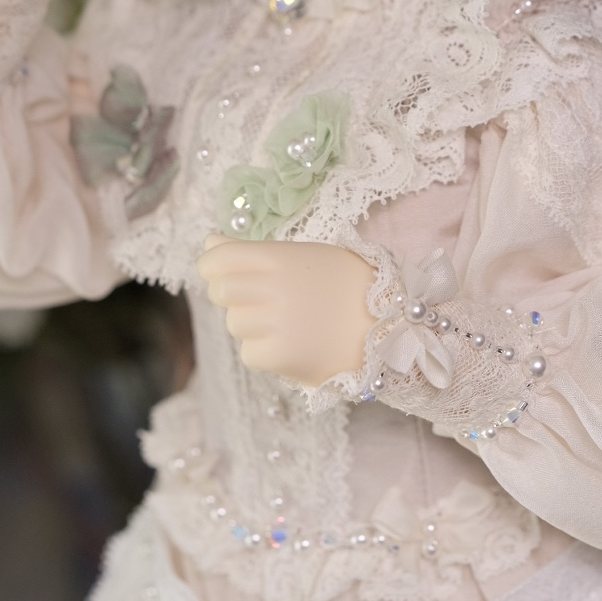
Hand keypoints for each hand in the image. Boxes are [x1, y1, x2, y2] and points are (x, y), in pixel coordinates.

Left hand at [197, 236, 375, 386]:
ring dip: (252, 325)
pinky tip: (293, 343)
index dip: (212, 266)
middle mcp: (272, 289)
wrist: (391, 326)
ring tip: (288, 322)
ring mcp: (275, 324)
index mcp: (279, 258)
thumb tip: (210, 244)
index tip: (220, 272)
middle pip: (220, 292)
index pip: (218, 259)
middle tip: (261, 299)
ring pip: (234, 324)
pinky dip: (264, 351)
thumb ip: (255, 252)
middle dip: (233, 296)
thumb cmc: (350, 285)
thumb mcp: (306, 257)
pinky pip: (249, 353)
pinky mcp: (280, 356)